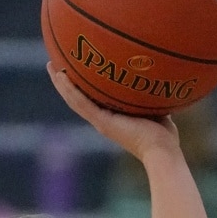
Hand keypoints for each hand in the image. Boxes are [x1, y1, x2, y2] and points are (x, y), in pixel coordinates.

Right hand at [47, 63, 179, 161]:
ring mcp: (102, 122)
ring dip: (61, 84)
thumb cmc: (165, 135)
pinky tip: (61, 76)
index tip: (74, 70)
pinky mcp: (103, 122)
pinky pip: (82, 103)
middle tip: (54, 65)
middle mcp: (103, 120)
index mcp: (112, 118)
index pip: (92, 99)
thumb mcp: (156, 105)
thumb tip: (159, 70)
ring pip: (75, 100)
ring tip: (51, 66)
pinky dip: (70, 90)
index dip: (81, 86)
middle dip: (66, 82)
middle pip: (78, 99)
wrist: (162, 151)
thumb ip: (151, 91)